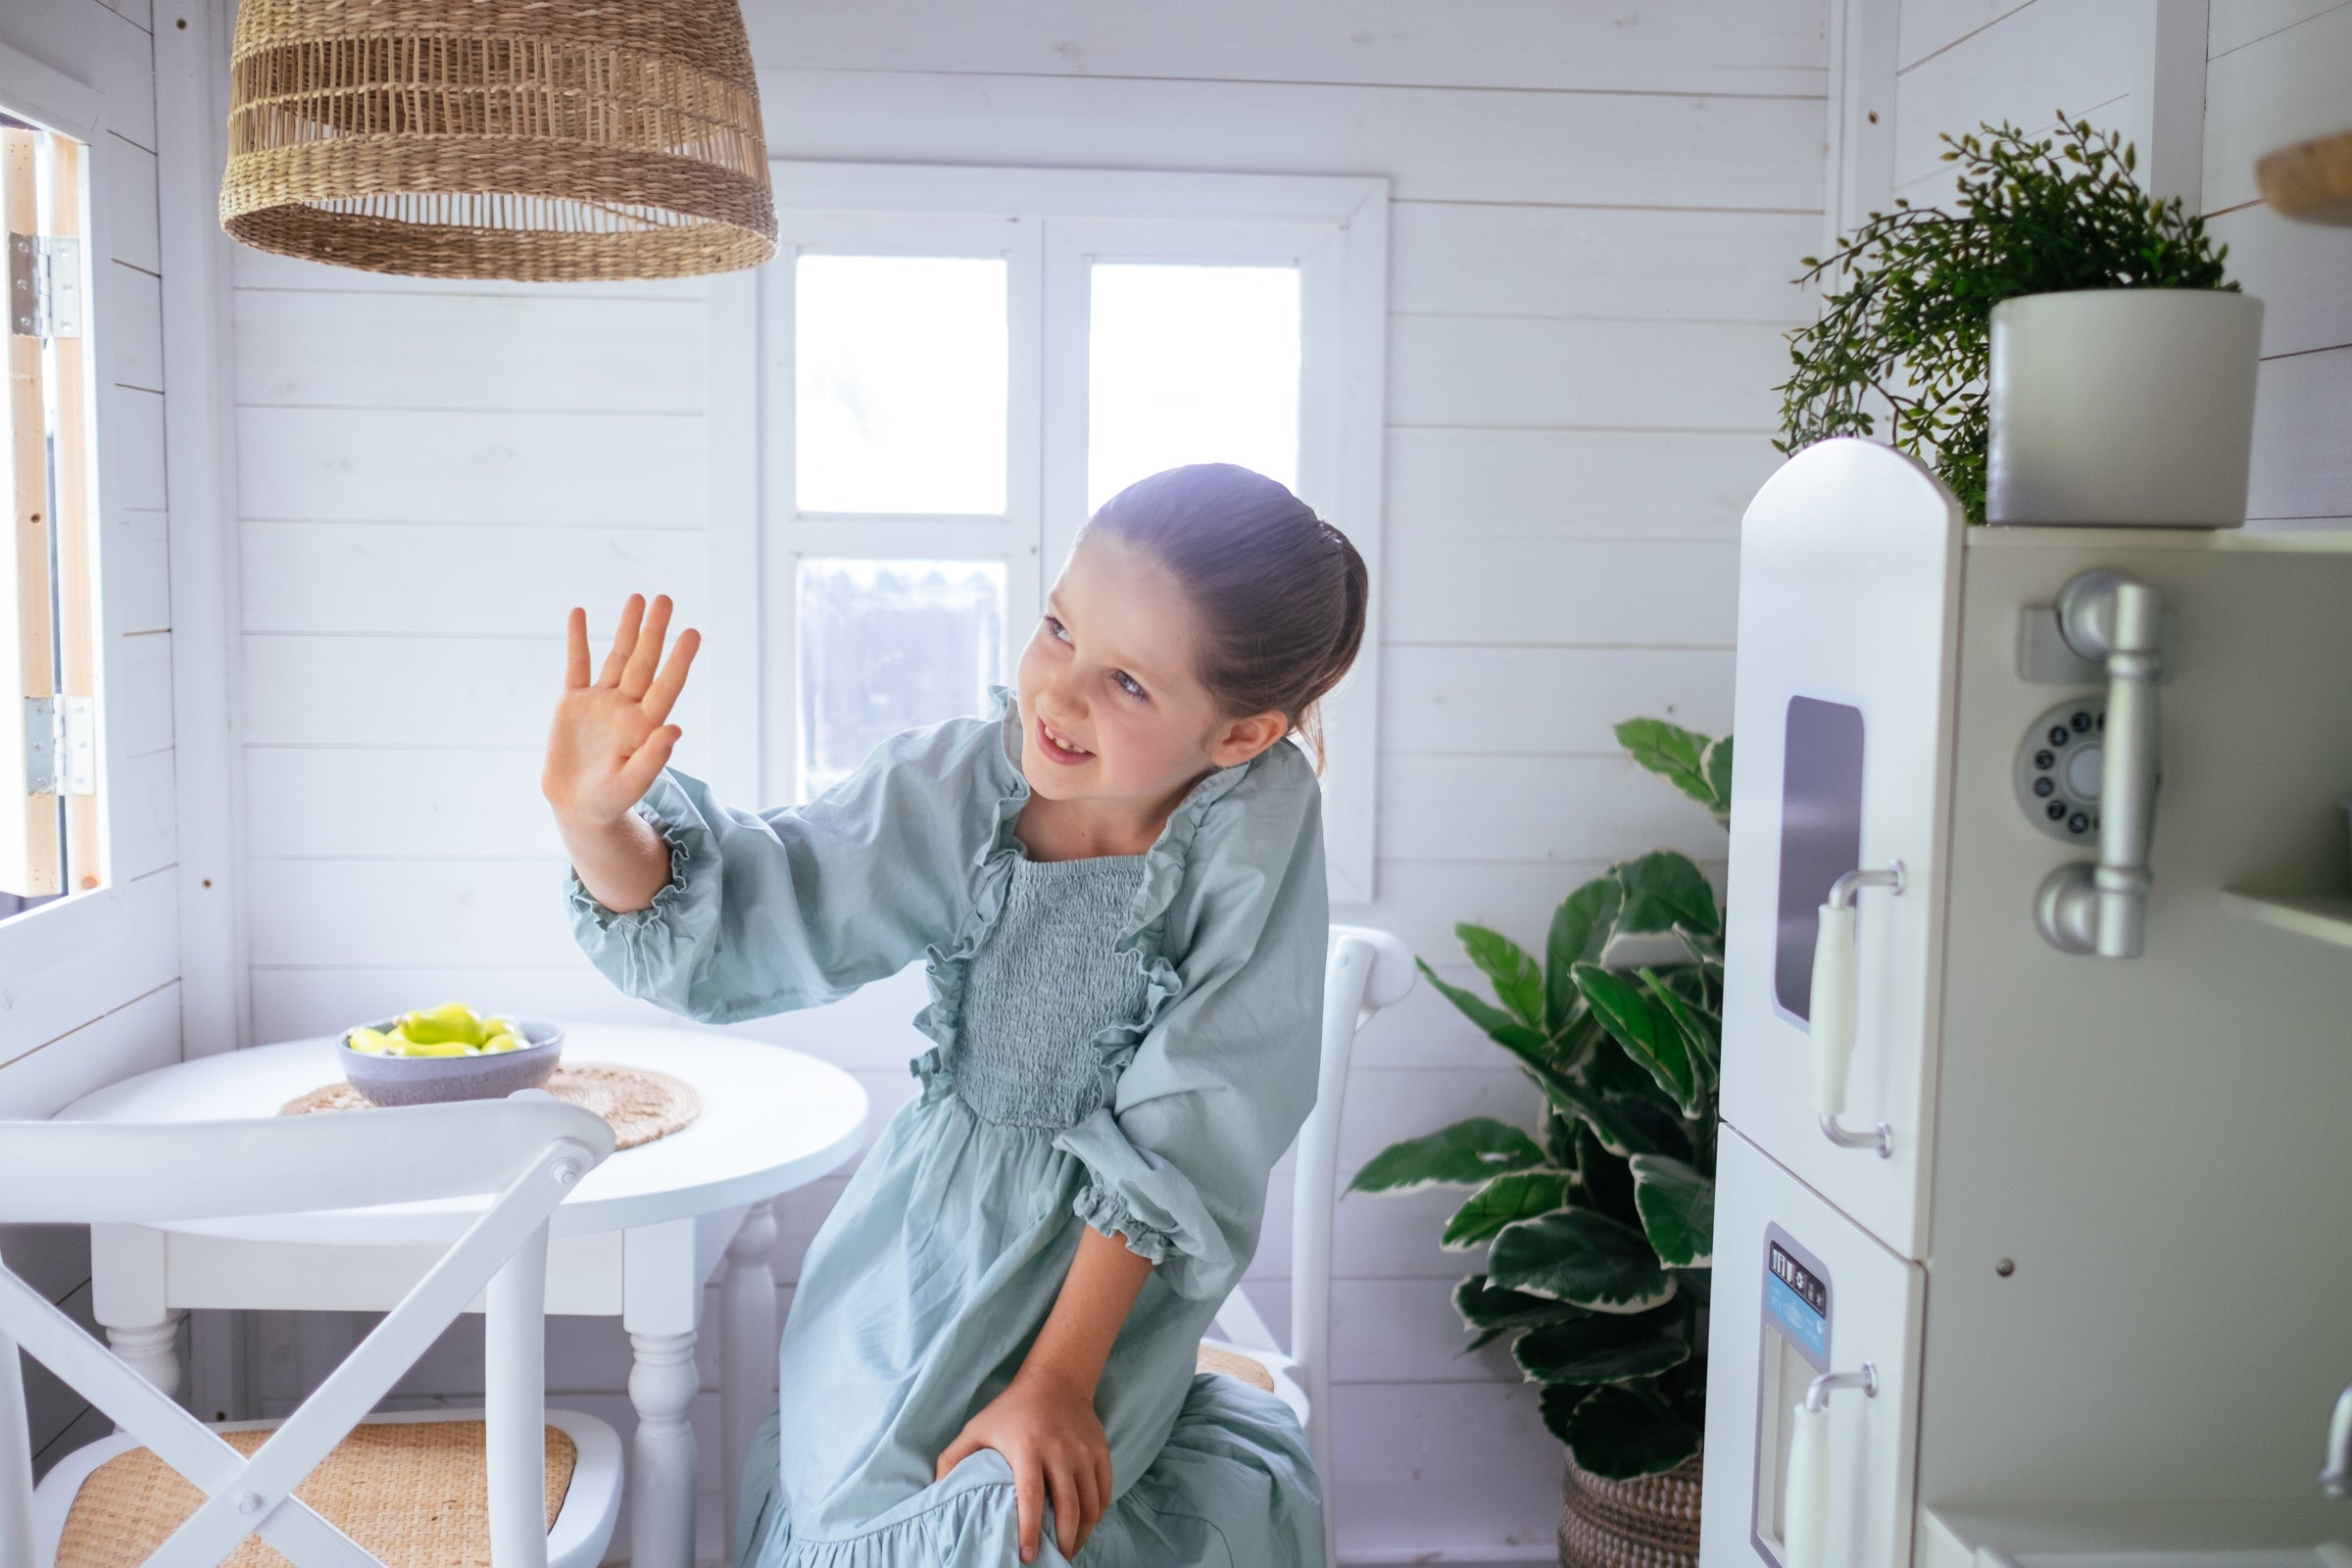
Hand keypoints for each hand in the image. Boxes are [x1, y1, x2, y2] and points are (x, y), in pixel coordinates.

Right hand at [542, 594, 700, 828]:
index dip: (678, 660)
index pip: (666, 686)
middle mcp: (627, 707)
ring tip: (638, 598)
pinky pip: (576, 665)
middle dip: (654, 631)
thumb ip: (653, 759)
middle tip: (665, 599)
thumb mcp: (632, 783)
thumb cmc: (611, 799)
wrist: (577, 805)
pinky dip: (577, 640)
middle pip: (644, 663)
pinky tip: (579, 613)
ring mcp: (601, 702)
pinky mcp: (573, 703)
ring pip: (616, 657)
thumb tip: (674, 730)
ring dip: (627, 628)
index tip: (692, 633)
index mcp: (645, 725)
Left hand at [934, 1369, 1111, 1562]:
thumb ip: (953, 1459)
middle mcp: (1060, 1451)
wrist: (1056, 1379)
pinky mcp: (1100, 1452)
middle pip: (1068, 1508)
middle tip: (1053, 1561)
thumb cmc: (1010, 1409)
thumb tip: (937, 1492)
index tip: (1027, 1556)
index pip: (1031, 1498)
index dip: (1030, 1531)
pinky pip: (1105, 1493)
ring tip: (1068, 1550)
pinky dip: (1097, 1516)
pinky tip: (1084, 1527)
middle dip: (1063, 1542)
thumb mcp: (977, 1427)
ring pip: (1091, 1505)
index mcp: (1027, 1447)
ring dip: (1081, 1534)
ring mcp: (1083, 1452)